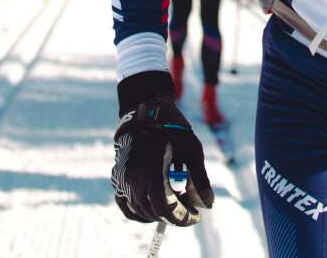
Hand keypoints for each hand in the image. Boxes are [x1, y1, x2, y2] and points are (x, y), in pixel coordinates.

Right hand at [111, 72, 212, 225]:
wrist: (145, 108)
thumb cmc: (171, 127)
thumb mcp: (191, 149)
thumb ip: (199, 178)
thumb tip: (208, 204)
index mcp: (151, 172)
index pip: (165, 209)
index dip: (181, 217)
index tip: (195, 216)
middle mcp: (133, 179)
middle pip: (153, 212)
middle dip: (173, 215)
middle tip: (189, 209)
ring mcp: (122, 179)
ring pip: (139, 211)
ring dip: (158, 214)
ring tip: (175, 203)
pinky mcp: (117, 177)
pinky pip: (125, 205)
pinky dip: (139, 212)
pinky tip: (154, 209)